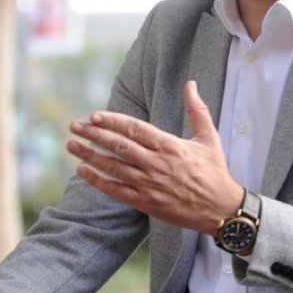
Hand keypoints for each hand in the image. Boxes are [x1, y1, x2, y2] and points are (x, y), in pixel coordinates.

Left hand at [67, 80, 243, 234]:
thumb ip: (197, 110)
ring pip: (113, 167)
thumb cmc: (214, 171)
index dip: (113, 121)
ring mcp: (149, 184)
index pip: (135, 129)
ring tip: (71, 146)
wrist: (220, 208)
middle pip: (119, 146)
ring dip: (90, 156)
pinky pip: (116, 191)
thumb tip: (191, 84)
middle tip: (75, 126)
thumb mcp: (209, 137)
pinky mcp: (146, 203)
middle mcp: (156, 164)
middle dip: (94, 135)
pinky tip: (83, 171)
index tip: (94, 116)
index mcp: (170, 146)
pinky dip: (98, 181)